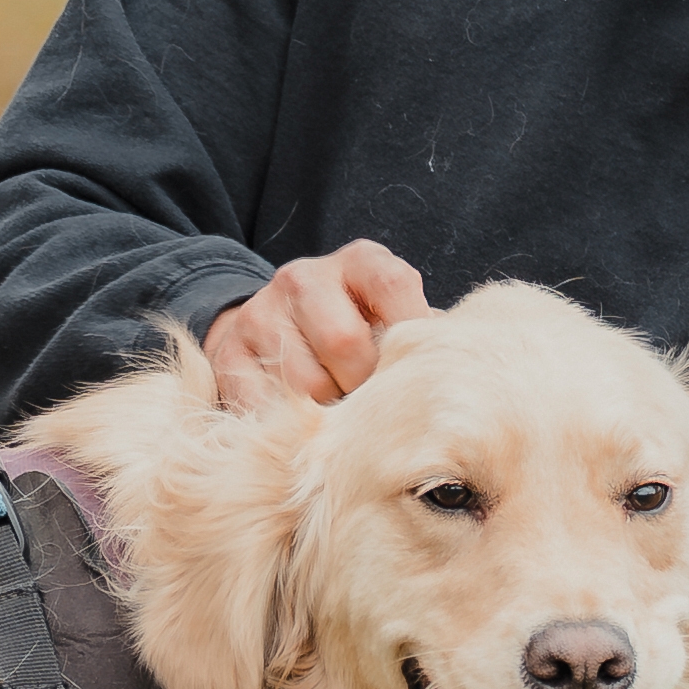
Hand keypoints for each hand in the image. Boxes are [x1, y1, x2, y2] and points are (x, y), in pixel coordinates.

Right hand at [201, 241, 430, 408]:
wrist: (275, 328)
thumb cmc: (358, 332)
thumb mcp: (391, 318)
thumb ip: (420, 337)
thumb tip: (459, 372)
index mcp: (359, 261)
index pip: (393, 284)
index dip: (411, 334)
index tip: (420, 375)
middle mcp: (304, 277)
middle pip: (345, 343)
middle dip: (366, 388)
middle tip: (375, 408)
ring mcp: (261, 313)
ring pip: (305, 384)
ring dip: (330, 415)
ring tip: (342, 418)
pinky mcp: (229, 354)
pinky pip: (265, 406)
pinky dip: (291, 427)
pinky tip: (305, 425)